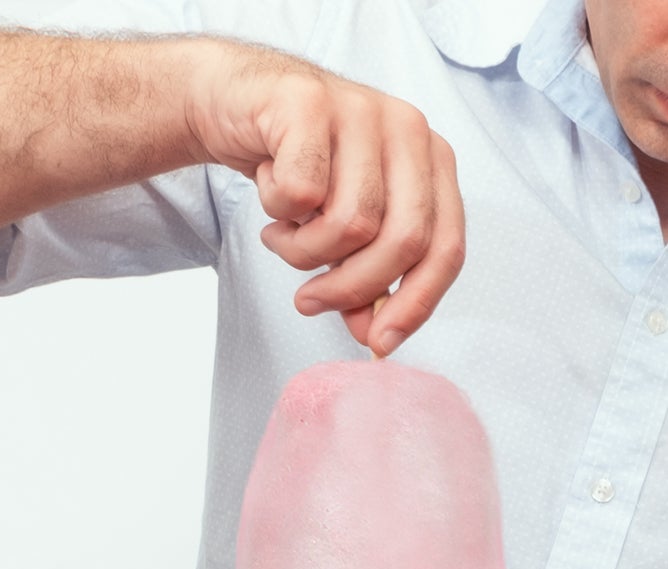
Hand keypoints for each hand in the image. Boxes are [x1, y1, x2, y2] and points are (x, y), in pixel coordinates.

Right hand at [181, 39, 463, 354]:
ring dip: (301, 250)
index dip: (415, 303)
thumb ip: (363, 278)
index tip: (378, 342)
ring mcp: (363, 113)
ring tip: (283, 235)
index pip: (446, 247)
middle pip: (402, 241)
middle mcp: (408, 131)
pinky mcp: (311, 106)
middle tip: (309, 300)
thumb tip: (373, 333)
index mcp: (430, 163)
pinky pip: (299, 193)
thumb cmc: (298, 168)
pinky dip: (275, 211)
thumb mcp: (340, 228)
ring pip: (349, 224)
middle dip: (350, 288)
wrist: (242, 107)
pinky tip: (269, 193)